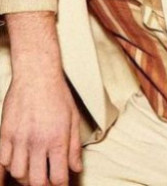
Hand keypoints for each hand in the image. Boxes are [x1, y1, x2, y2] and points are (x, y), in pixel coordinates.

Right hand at [0, 70, 81, 185]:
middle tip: (46, 182)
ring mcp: (19, 139)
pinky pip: (1, 162)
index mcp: (57, 139)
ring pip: (18, 174)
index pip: (58, 177)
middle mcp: (37, 142)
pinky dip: (5, 172)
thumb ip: (74, 146)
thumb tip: (76, 168)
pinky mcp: (4, 134)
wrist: (36, 76)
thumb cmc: (58, 95)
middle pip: (36, 181)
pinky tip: (9, 175)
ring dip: (25, 178)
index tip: (61, 185)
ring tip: (32, 174)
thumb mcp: (73, 119)